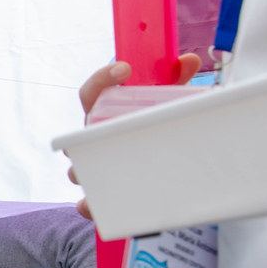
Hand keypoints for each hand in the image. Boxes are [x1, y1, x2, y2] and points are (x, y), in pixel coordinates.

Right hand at [69, 54, 201, 218]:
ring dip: (88, 169)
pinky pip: (87, 204)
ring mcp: (93, 168)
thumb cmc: (151, 132)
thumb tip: (189, 60)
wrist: (159, 172)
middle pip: (77, 135)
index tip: (124, 69)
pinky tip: (95, 206)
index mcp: (102, 116)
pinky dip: (88, 206)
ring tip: (110, 166)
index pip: (90, 94)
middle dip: (90, 131)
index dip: (102, 79)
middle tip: (112, 126)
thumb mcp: (163, 107)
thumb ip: (173, 84)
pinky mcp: (101, 196)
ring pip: (77, 170)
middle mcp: (91, 141)